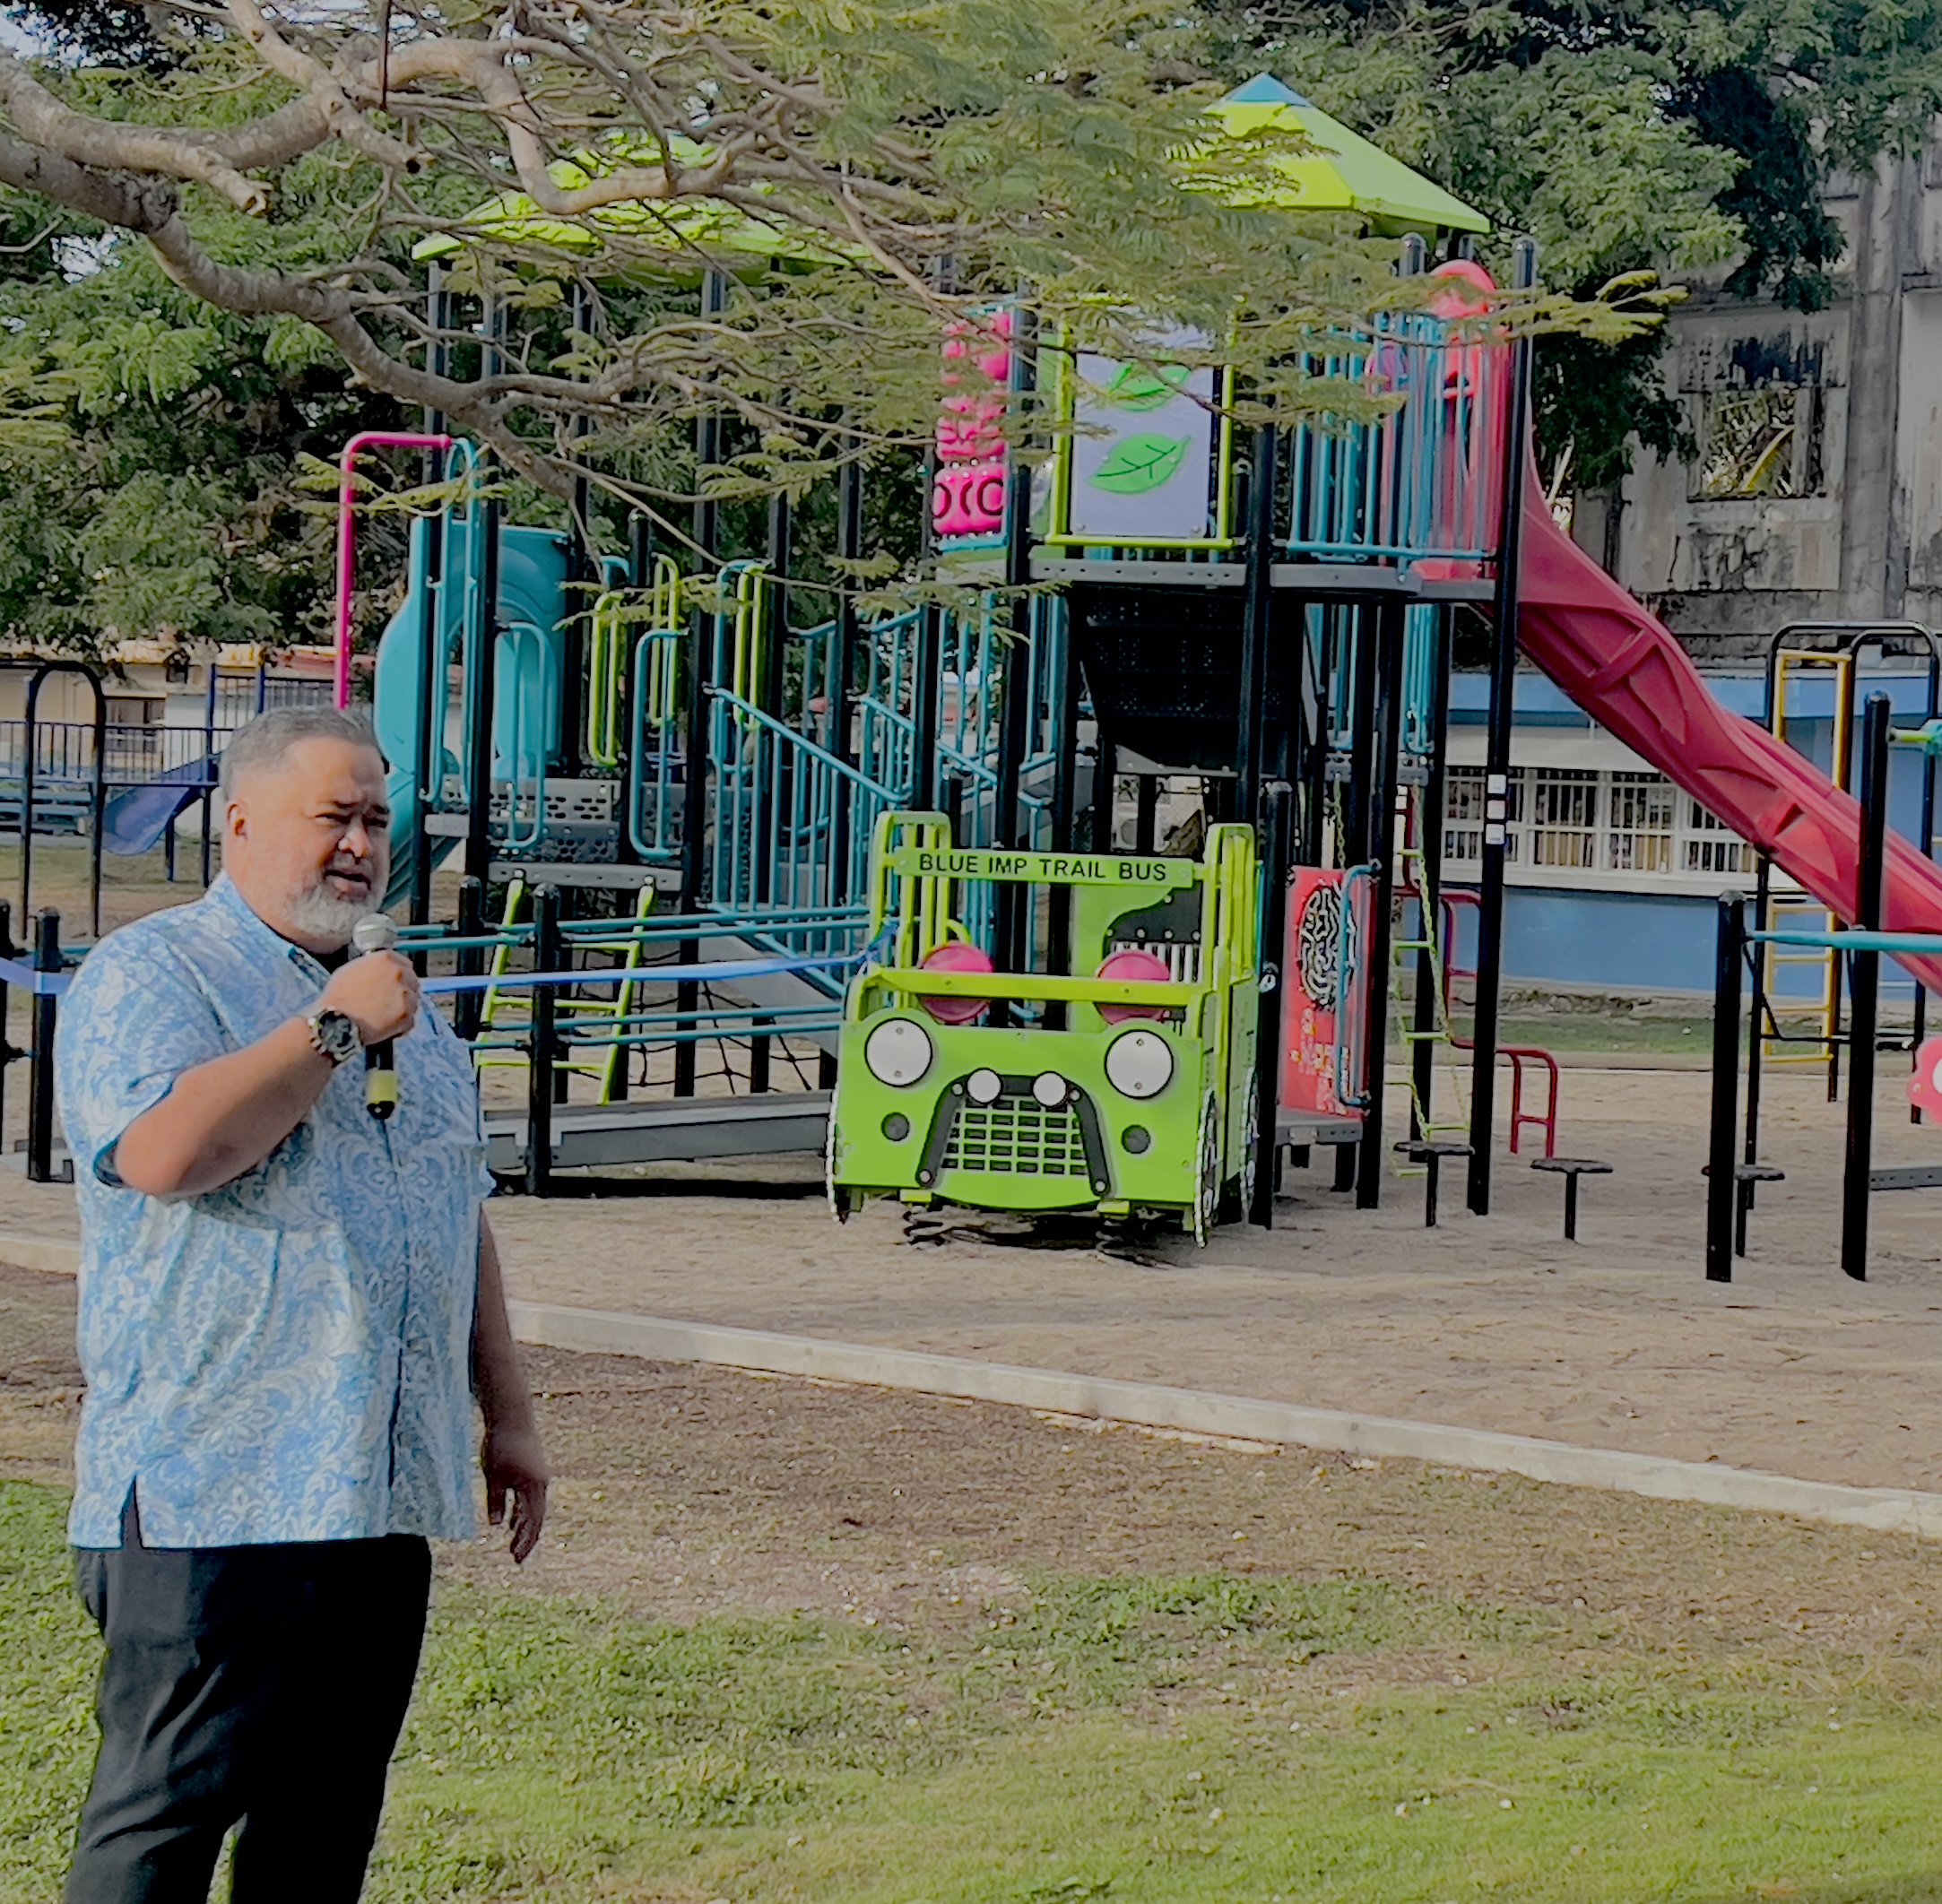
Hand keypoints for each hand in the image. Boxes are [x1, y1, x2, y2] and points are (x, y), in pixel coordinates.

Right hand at [317, 951, 418, 1046]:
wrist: (335, 1020)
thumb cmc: (337, 996)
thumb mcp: (351, 969)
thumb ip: (372, 966)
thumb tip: (381, 970)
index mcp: (386, 958)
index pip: (404, 963)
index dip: (398, 974)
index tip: (394, 983)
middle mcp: (399, 973)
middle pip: (411, 980)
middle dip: (402, 990)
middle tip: (390, 1001)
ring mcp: (405, 994)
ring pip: (413, 1000)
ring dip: (403, 1007)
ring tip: (384, 1016)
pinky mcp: (407, 1014)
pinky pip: (410, 1019)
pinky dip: (401, 1023)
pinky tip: (386, 1026)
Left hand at [481, 1417, 548, 1563]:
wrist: (512, 1416)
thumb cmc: (501, 1446)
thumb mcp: (494, 1477)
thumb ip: (496, 1502)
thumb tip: (496, 1526)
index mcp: (534, 1488)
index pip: (532, 1522)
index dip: (525, 1542)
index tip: (516, 1559)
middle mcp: (542, 1484)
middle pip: (537, 1518)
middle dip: (526, 1538)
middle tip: (516, 1558)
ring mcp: (539, 1476)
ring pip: (534, 1507)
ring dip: (524, 1525)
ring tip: (514, 1542)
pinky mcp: (534, 1469)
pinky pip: (530, 1496)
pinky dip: (522, 1510)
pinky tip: (512, 1518)